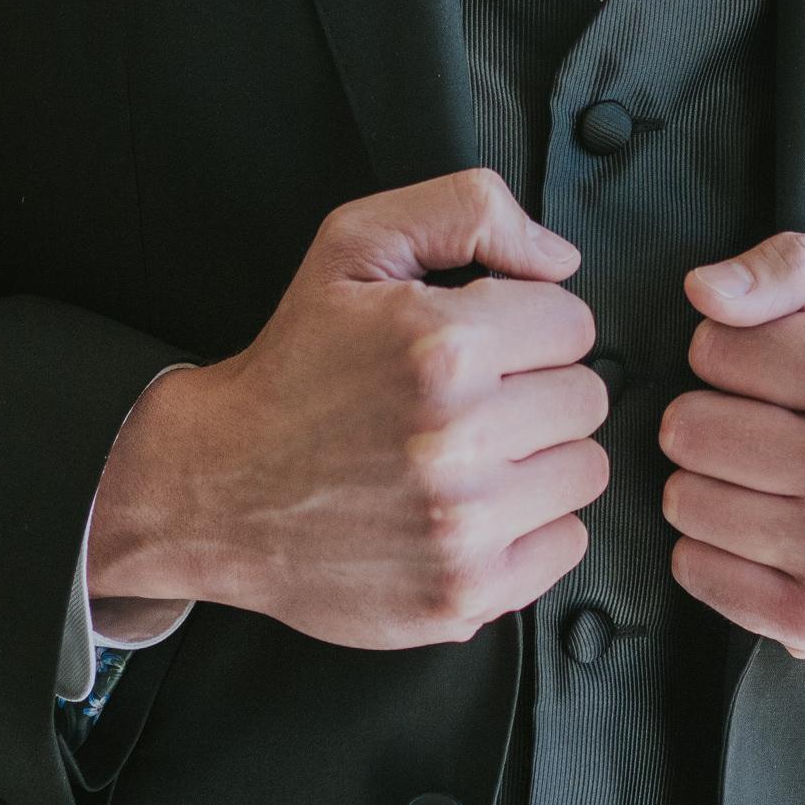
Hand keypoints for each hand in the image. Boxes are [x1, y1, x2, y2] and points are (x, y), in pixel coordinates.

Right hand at [86, 172, 609, 650]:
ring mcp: (463, 527)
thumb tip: (559, 258)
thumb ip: (467, 211)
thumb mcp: (355, 245)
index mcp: (442, 346)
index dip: (528, 323)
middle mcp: (458, 441)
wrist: (216, 487)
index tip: (485, 342)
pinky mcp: (464, 593)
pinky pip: (566, 546)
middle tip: (475, 397)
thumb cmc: (293, 366)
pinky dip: (530, 527)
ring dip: (540, 457)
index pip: (573, 322)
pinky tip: (470, 506)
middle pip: (588, 397)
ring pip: (585, 470)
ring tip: (473, 452)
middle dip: (538, 387)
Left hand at [656, 233, 804, 664]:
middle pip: (686, 428)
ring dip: (712, 486)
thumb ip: (792, 263)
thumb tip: (704, 291)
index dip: (735, 353)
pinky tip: (768, 532)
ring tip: (771, 480)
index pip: (712, 347)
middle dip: (715, 419)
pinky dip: (716, 549)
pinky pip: (696, 569)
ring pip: (683, 500)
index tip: (780, 374)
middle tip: (771, 429)